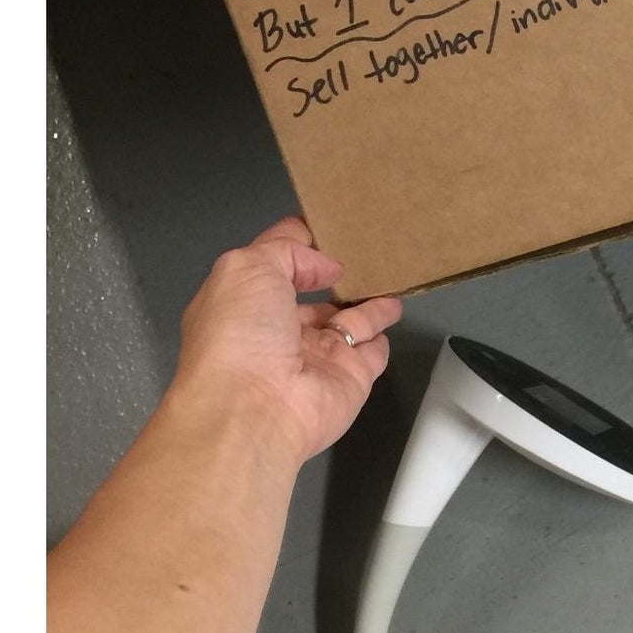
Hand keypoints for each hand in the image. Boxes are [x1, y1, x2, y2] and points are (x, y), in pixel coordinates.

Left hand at [170, 217, 401, 464]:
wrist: (254, 411)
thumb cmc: (240, 334)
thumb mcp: (247, 268)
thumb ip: (286, 251)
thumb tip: (325, 266)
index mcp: (246, 303)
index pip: (276, 263)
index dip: (299, 240)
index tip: (329, 220)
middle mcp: (278, 331)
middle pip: (315, 297)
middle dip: (336, 274)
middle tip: (367, 249)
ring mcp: (317, 356)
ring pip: (348, 321)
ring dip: (367, 300)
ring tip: (390, 273)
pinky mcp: (350, 378)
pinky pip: (372, 350)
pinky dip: (381, 333)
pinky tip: (393, 310)